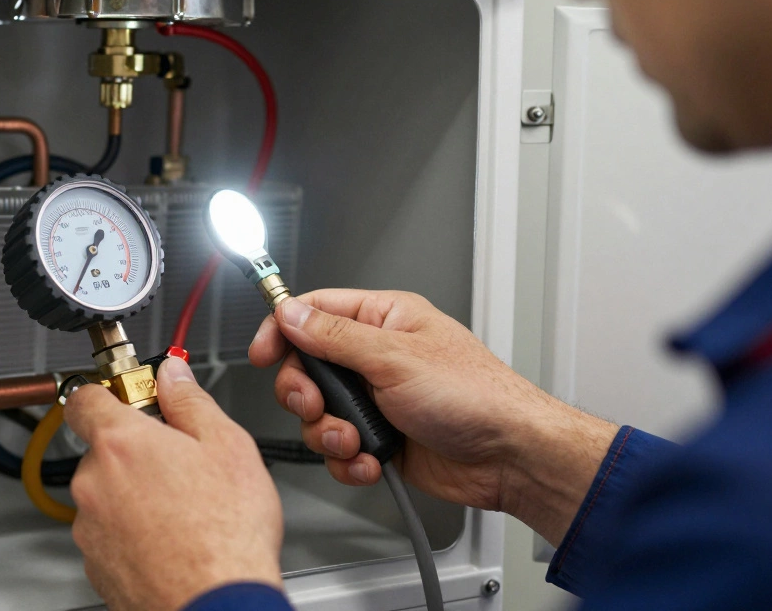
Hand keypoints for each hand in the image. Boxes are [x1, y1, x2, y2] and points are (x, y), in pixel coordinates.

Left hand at [64, 358, 282, 610]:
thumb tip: (173, 376)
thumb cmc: (226, 536)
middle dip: (137, 451)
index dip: (110, 392)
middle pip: (104, 449)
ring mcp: (90, 528)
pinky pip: (110, 534)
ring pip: (107, 494)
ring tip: (184, 510)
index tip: (134, 396)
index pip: (86, 397)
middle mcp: (94, 483)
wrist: (216, 606)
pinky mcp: (96, 565)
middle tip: (180, 463)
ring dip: (135, 494)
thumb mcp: (227, 446)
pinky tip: (172, 539)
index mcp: (120, 443)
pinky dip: (134, 533)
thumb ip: (191, 400)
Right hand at [249, 289, 617, 545]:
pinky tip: (371, 460)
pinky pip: (339, 449)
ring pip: (318, 414)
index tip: (262, 352)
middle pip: (307, 367)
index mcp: (384, 320)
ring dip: (329, 433)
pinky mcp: (381, 439)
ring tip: (356, 440)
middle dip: (305, 393)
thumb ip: (334, 337)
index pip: (314, 311)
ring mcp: (377, 400)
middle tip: (315, 404)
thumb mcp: (394, 358)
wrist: (510, 458)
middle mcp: (377, 357)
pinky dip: (349, 460)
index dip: (281, 329)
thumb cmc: (476, 397)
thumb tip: (291, 314)